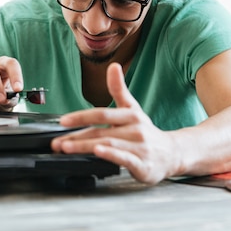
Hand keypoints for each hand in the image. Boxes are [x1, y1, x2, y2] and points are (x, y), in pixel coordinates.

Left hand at [51, 63, 179, 184]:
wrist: (172, 153)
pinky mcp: (143, 164)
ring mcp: (139, 147)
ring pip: (109, 144)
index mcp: (131, 115)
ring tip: (67, 148)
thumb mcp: (133, 108)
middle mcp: (135, 129)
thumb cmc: (147, 132)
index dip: (81, 116)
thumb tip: (113, 66)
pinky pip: (124, 158)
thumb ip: (119, 89)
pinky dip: (111, 154)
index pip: (102, 114)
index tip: (63, 120)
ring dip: (85, 146)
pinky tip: (98, 152)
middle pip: (101, 131)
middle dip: (76, 136)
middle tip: (57, 141)